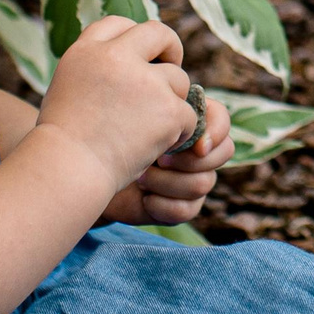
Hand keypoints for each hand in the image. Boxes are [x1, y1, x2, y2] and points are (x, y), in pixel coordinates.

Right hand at [35, 16, 196, 192]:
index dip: (133, 36)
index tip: (141, 53)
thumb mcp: (66, 88)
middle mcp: (116, 56)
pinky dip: (179, 133)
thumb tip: (120, 63)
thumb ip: (93, 69)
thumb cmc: (61, 142)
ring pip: (178, 78)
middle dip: (170, 48)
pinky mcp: (168, 108)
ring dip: (171, 101)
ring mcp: (145, 81)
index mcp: (87, 50)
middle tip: (174, 64)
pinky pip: (189, 115)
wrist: (68, 169)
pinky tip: (159, 147)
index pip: (117, 24)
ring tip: (151, 128)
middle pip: (158, 33)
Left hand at [103, 94, 231, 225]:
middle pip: (223, 152)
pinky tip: (144, 198)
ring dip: (166, 181)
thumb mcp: (132, 113)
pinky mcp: (182, 206)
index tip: (195, 143)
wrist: (89, 174)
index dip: (215, 131)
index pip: (221, 120)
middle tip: (157, 158)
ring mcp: (193, 179)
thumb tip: (182, 105)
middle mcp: (198, 151)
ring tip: (139, 177)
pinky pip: (189, 209)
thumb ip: (159, 104)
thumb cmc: (109, 137)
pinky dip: (163, 204)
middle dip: (188, 159)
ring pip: (202, 182)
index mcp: (189, 121)